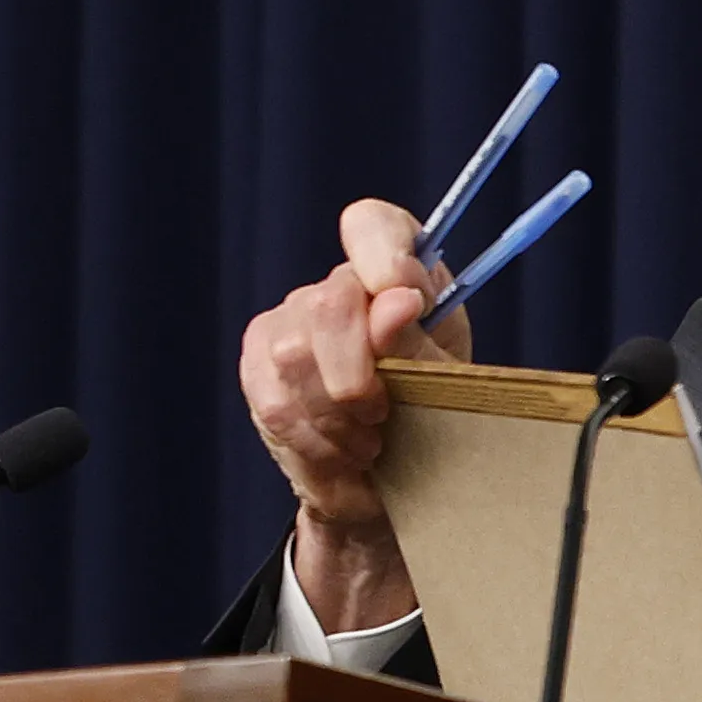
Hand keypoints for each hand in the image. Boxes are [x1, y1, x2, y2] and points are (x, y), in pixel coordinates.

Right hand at [237, 199, 470, 630]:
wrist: (392, 476)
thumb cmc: (431, 412)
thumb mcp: (444, 379)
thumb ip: (418, 340)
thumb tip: (398, 297)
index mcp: (394, 273)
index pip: (372, 226)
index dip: (382, 252)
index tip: (407, 298)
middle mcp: (335, 288)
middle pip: (328, 305)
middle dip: (358, 373)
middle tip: (385, 414)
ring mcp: (287, 323)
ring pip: (293, 357)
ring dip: (338, 414)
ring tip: (371, 441)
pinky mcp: (257, 367)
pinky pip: (277, 401)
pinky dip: (317, 438)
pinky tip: (345, 452)